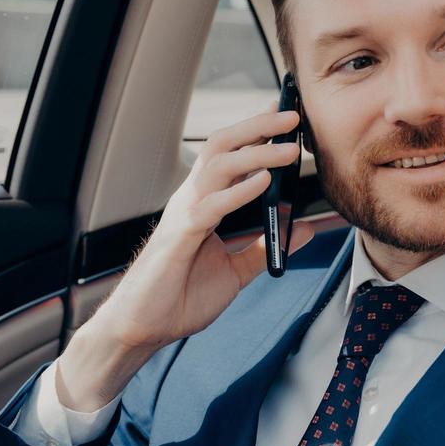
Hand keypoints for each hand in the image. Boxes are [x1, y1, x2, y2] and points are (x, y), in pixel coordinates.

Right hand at [55, 106, 315, 410]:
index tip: (286, 119)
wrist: (144, 328)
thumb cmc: (178, 298)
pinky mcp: (180, 237)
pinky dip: (240, 191)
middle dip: (257, 127)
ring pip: (218, 167)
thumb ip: (264, 248)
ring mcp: (183, 215)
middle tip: (292, 117)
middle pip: (222, 147)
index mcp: (202, 204)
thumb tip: (300, 229)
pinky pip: (212, 206)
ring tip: (289, 149)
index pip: (229, 156)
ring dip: (257, 153)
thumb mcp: (235, 272)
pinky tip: (264, 183)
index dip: (255, 133)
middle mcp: (191, 200)